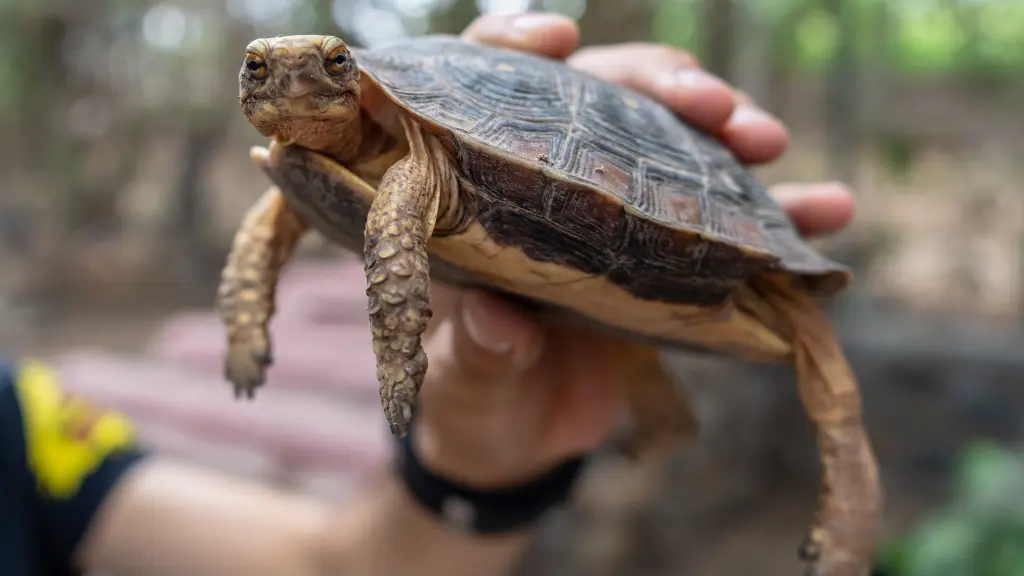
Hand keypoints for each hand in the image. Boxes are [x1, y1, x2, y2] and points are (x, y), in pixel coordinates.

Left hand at [412, 12, 855, 488]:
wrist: (522, 443)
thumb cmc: (474, 402)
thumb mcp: (467, 382)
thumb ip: (478, 355)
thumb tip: (499, 324)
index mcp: (482, 199)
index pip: (487, 98)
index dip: (516, 52)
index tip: (562, 39)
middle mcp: (552, 191)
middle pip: (603, 103)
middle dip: (659, 88)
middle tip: (712, 104)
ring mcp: (616, 219)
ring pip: (676, 149)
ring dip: (729, 135)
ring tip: (771, 139)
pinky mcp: (667, 259)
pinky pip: (730, 224)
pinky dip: (780, 214)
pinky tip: (828, 210)